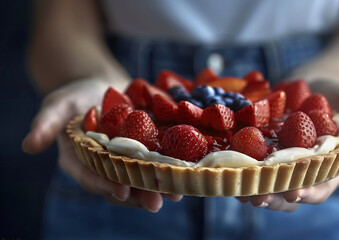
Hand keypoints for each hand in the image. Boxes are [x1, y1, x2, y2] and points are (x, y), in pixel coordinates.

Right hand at [22, 78, 181, 211]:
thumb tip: (28, 146)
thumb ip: (46, 123)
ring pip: (139, 179)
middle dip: (137, 194)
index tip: (120, 190)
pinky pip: (153, 164)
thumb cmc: (77, 94)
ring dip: (156, 187)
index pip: (91, 176)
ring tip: (175, 194)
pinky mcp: (142, 152)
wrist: (102, 86)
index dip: (104, 184)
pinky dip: (167, 170)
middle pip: (119, 184)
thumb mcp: (59, 103)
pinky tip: (184, 175)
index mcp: (80, 159)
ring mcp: (124, 160)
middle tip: (155, 203)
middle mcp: (103, 165)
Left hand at [238, 78, 338, 210]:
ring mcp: (284, 164)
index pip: (323, 185)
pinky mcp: (266, 154)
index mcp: (331, 164)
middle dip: (275, 198)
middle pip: (292, 193)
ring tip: (239, 190)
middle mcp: (307, 170)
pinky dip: (242, 173)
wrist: (311, 82)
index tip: (293, 192)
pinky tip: (227, 172)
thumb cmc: (337, 92)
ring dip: (255, 191)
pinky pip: (254, 169)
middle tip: (258, 197)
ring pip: (271, 186)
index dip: (309, 191)